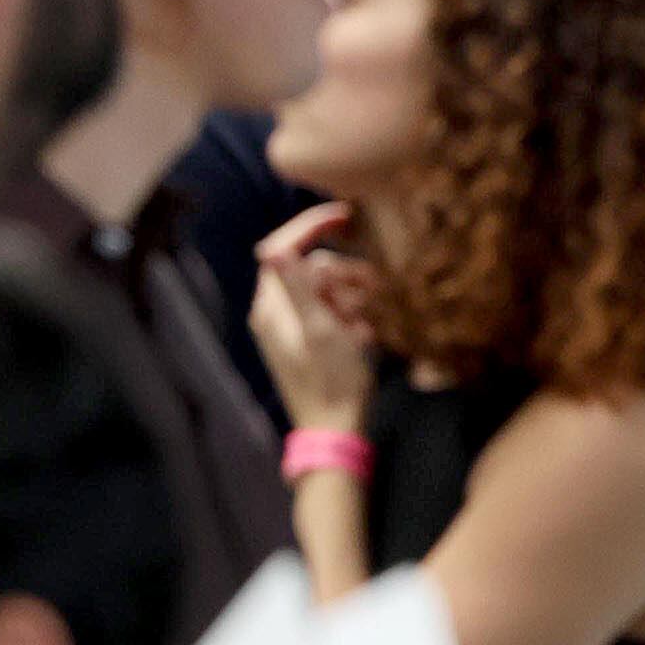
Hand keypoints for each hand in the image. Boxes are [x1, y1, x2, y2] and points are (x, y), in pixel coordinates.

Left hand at [250, 202, 382, 434]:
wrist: (336, 430)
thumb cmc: (331, 380)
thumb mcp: (321, 330)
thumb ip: (299, 288)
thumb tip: (272, 248)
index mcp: (272, 307)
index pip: (282, 248)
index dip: (311, 226)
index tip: (347, 215)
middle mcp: (277, 313)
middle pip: (312, 267)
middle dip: (345, 272)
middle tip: (372, 289)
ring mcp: (293, 328)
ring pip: (327, 288)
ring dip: (353, 295)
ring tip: (369, 320)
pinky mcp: (309, 340)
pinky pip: (332, 311)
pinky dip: (352, 315)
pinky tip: (366, 335)